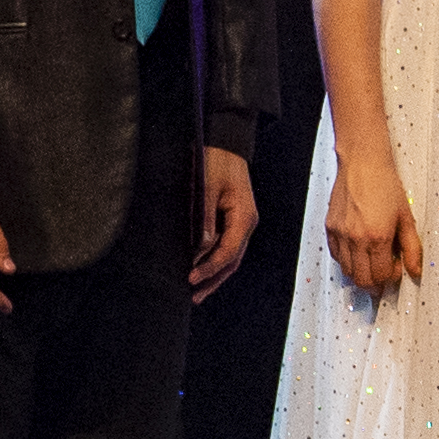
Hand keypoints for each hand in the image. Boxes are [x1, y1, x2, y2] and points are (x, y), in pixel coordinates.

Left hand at [186, 148, 258, 300]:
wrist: (226, 143)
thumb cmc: (218, 162)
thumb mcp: (208, 188)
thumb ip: (205, 218)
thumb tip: (202, 247)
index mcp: (244, 216)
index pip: (228, 252)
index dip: (209, 268)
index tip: (191, 278)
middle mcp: (247, 222)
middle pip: (233, 260)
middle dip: (214, 280)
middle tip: (195, 295)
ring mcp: (242, 221)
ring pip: (231, 256)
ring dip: (216, 274)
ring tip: (199, 290)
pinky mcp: (234, 219)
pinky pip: (228, 246)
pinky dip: (216, 260)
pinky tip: (204, 267)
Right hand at [326, 154, 422, 297]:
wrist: (363, 164)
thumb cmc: (386, 186)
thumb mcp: (407, 217)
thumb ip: (412, 247)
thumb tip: (416, 270)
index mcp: (378, 238)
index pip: (380, 276)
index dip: (390, 279)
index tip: (397, 269)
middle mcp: (356, 240)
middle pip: (362, 280)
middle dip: (374, 284)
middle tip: (384, 277)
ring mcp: (340, 235)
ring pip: (347, 271)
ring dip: (360, 273)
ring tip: (373, 262)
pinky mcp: (330, 228)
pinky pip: (336, 256)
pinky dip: (347, 261)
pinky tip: (358, 252)